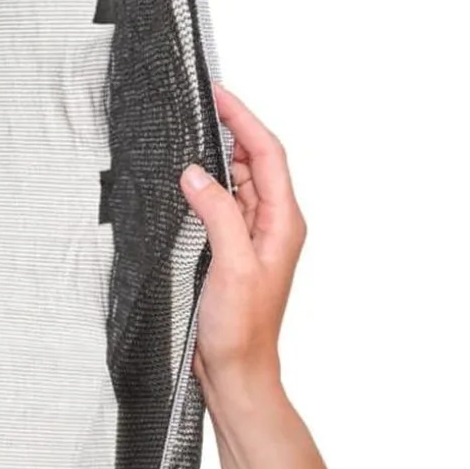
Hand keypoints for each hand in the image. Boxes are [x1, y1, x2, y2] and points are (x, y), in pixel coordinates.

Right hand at [180, 84, 306, 398]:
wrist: (236, 373)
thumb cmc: (242, 331)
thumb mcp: (232, 266)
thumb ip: (217, 214)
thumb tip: (196, 174)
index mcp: (284, 223)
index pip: (268, 155)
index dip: (244, 120)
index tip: (219, 95)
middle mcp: (272, 227)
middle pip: (255, 163)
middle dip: (229, 132)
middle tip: (199, 107)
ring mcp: (252, 240)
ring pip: (237, 185)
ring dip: (216, 160)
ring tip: (189, 137)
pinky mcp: (231, 254)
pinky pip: (221, 209)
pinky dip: (205, 190)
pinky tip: (186, 184)